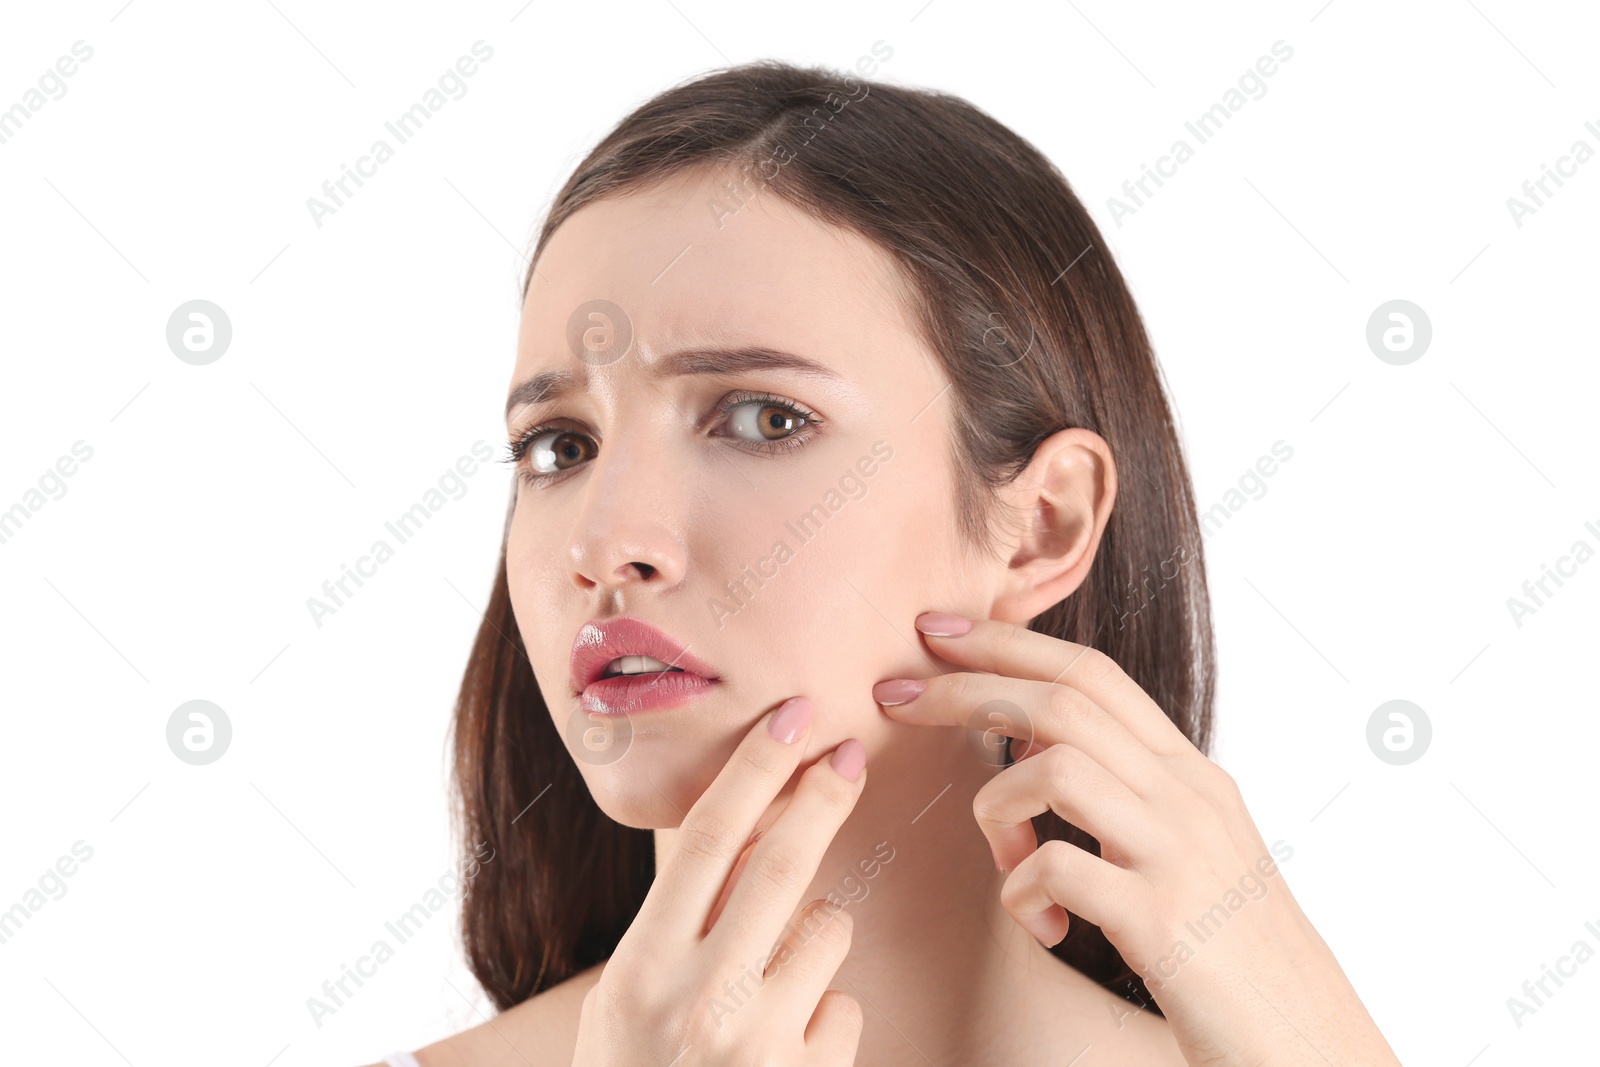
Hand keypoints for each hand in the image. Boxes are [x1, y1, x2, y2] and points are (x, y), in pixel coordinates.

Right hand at [570, 697, 868, 1066]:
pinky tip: (784, 1049)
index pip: (707, 842)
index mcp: (642, 969)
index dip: (754, 770)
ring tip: (771, 978)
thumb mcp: (622, 1002)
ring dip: (815, 931)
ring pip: (827, 930)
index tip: (791, 718)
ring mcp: (760, 1045)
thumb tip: (739, 831)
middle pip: (780, 864)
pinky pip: (842, 1006)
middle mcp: (701, 1000)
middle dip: (819, 796)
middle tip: (848, 752)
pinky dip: (822, 1012)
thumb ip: (674, 927)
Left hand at [872, 611, 1400, 1066]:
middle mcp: (1189, 797)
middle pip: (1059, 701)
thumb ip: (1130, 800)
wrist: (1312, 1045)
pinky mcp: (1163, 919)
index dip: (1008, 642)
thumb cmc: (1235, 957)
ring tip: (1007, 864)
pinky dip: (1020, 891)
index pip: (1092, 673)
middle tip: (892, 695)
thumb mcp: (1193, 853)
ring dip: (997, 807)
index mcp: (1192, 775)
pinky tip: (1039, 927)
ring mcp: (1179, 854)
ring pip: (1053, 768)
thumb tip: (1038, 757)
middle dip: (962, 687)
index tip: (938, 629)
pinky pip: (1055, 869)